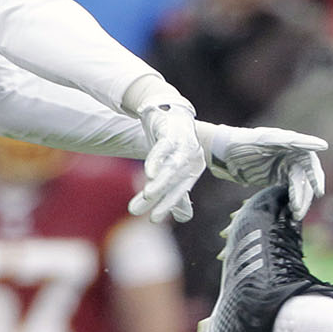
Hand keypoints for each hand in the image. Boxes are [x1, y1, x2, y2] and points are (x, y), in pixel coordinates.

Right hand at [130, 102, 204, 223]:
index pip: (180, 191)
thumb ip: (178, 191)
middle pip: (174, 181)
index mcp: (194, 169)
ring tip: (147, 195)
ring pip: (172, 167)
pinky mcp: (172, 132)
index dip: (168, 205)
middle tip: (139, 212)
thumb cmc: (173, 144)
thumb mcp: (173, 167)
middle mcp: (192, 158)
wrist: (169, 112)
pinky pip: (165, 147)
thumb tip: (184, 219)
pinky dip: (157, 160)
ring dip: (160, 182)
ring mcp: (184, 144)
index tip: (152, 219)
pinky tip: (148, 173)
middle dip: (159, 198)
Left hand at [207, 124, 328, 217]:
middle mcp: (291, 153)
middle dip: (304, 194)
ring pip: (299, 185)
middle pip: (305, 177)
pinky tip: (292, 211)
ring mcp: (285, 165)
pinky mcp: (278, 175)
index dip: (316, 176)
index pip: (309, 160)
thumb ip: (290, 142)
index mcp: (290, 143)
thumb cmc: (242, 142)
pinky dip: (293, 199)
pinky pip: (291, 189)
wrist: (222, 151)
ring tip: (295, 214)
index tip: (320, 191)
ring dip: (299, 199)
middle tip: (299, 210)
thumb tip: (321, 145)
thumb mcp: (264, 141)